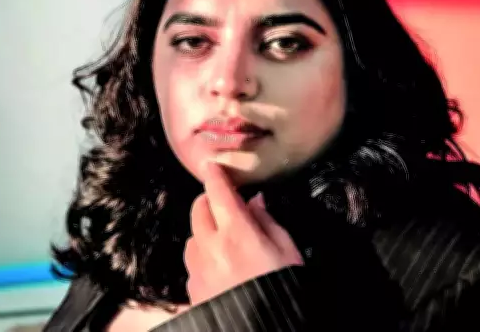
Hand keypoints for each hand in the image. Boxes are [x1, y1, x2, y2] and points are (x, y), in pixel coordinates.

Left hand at [184, 160, 303, 305]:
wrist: (266, 329)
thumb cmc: (284, 288)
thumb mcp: (288, 250)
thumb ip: (268, 222)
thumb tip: (255, 202)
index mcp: (237, 231)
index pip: (218, 191)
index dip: (215, 175)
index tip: (212, 165)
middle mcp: (211, 246)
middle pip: (198, 209)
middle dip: (208, 201)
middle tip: (223, 203)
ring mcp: (198, 269)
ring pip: (192, 237)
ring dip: (204, 231)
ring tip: (223, 240)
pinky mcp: (193, 290)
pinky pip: (192, 264)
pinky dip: (202, 259)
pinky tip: (219, 268)